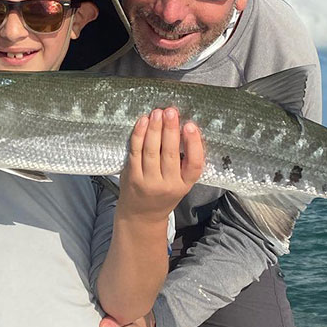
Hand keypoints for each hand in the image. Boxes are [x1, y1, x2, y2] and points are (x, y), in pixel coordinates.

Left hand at [119, 108, 203, 222]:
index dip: (193, 144)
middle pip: (170, 153)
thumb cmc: (163, 194)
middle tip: (171, 112)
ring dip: (154, 129)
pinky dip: (139, 135)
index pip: (194, 164)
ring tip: (157, 113)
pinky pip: (135, 151)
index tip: (191, 126)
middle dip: (170, 129)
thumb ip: (184, 162)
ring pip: (151, 150)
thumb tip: (184, 127)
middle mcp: (168, 184)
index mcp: (184, 184)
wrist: (141, 215)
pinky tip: (143, 122)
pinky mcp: (132, 176)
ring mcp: (148, 181)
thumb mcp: (181, 183)